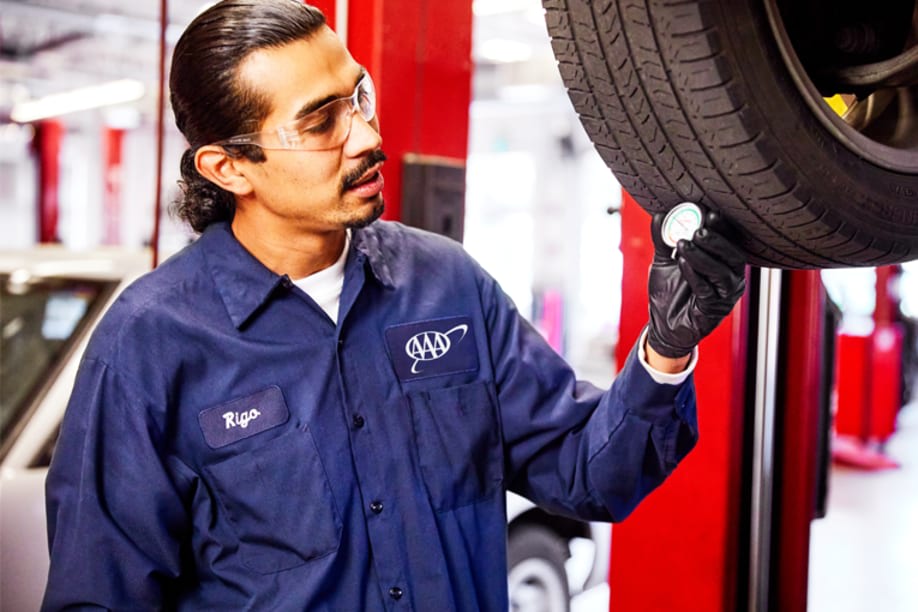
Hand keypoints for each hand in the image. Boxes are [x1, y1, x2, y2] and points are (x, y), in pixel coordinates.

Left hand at [646, 210, 745, 357]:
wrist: (662, 325)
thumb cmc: (669, 293)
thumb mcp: (663, 261)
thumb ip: (662, 239)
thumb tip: (659, 215)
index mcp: (722, 262)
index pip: (729, 241)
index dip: (722, 227)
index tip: (710, 212)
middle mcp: (730, 277)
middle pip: (733, 255)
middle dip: (716, 240)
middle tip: (698, 228)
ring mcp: (724, 294)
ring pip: (721, 271)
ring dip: (702, 255)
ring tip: (684, 243)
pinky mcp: (714, 309)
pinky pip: (706, 289)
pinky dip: (694, 274)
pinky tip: (681, 262)